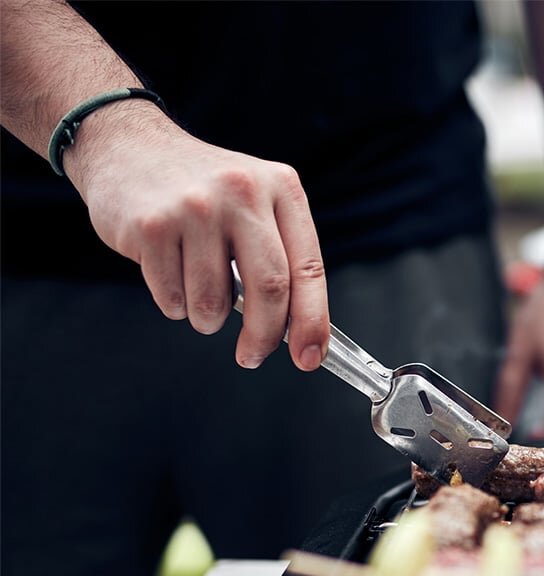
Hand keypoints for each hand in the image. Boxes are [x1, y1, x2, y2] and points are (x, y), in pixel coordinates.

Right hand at [67, 105, 328, 370]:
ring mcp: (196, 207)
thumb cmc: (201, 190)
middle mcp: (242, 192)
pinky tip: (167, 270)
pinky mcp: (152, 225)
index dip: (312, 321)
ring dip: (207, 318)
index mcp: (281, 189)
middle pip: (270, 289)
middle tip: (251, 356)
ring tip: (198, 290)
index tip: (309, 357)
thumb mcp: (255, 202)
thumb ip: (280, 254)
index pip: (309, 268)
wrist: (127, 146)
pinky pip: (172, 298)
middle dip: (263, 336)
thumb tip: (300, 330)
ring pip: (213, 303)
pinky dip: (174, 303)